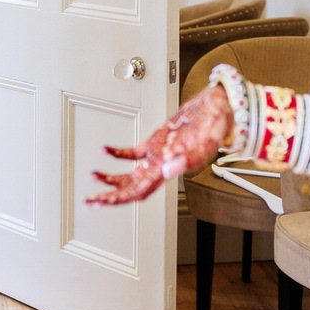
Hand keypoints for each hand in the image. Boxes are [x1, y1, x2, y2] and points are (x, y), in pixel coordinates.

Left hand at [87, 84, 232, 205]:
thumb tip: (166, 171)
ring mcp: (159, 154)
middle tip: (90, 202)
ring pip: (131, 173)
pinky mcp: (158, 141)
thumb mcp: (205, 140)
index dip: (120, 198)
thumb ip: (187, 157)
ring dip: (111, 177)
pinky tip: (106, 150)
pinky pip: (135, 152)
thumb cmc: (216, 123)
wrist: (220, 107)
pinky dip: (118, 153)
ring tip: (94, 176)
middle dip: (110, 195)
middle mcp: (162, 165)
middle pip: (131, 187)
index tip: (103, 202)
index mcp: (169, 169)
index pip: (141, 190)